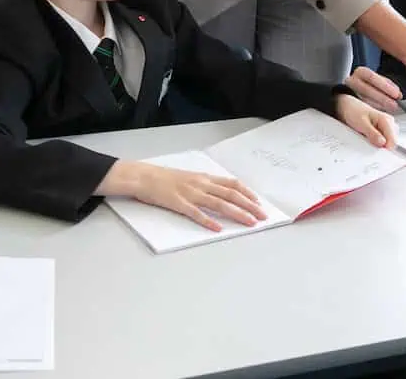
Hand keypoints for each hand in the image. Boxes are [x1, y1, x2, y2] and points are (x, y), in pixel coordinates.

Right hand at [100, 160, 266, 231]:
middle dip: (249, 206)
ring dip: (237, 214)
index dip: (247, 193)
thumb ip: (204, 185)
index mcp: (204, 177)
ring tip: (249, 223)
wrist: (144, 176)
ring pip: (219, 204)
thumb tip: (220, 193)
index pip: (232, 184)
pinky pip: (196, 213)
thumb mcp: (189, 177)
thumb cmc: (165, 178)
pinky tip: (218, 229)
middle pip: (231, 194)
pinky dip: (208, 221)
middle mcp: (201, 184)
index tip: (258, 202)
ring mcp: (191, 193)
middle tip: (262, 216)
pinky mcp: (178, 203)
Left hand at [336, 93, 397, 148]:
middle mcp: (389, 123)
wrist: (349, 107)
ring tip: (366, 137)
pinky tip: (368, 138)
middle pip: (391, 142)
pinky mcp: (382, 131)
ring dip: (378, 145)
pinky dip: (375, 143)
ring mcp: (386, 127)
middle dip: (381, 146)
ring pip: (387, 142)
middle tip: (368, 142)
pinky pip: (382, 141)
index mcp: (386, 120)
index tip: (377, 151)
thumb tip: (382, 143)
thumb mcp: (362, 123)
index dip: (385, 149)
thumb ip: (372, 133)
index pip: (393, 140)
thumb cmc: (354, 111)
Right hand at [343, 66, 401, 112]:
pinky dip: (372, 109)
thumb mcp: (378, 81)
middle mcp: (352, 81)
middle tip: (394, 105)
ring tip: (389, 109)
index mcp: (361, 72)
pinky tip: (380, 112)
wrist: (352, 92)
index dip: (385, 86)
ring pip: (362, 99)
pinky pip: (360, 107)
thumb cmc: (370, 86)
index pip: (372, 77)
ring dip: (378, 105)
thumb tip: (399, 95)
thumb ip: (388, 86)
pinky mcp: (348, 102)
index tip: (396, 94)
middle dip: (382, 98)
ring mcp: (349, 92)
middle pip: (366, 89)